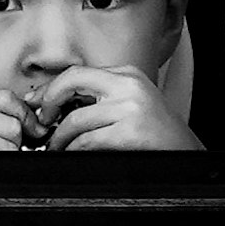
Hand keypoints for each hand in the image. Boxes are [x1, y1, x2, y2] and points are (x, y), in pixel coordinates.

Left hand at [34, 64, 202, 152]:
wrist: (187, 153)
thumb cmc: (156, 133)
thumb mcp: (132, 102)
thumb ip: (102, 97)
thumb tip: (57, 103)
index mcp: (127, 74)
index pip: (78, 72)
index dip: (51, 88)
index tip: (37, 102)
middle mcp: (128, 85)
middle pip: (72, 81)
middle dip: (48, 102)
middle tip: (43, 121)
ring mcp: (130, 107)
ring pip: (75, 119)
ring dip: (58, 138)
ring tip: (56, 147)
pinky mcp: (130, 132)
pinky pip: (86, 141)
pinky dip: (72, 150)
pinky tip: (72, 153)